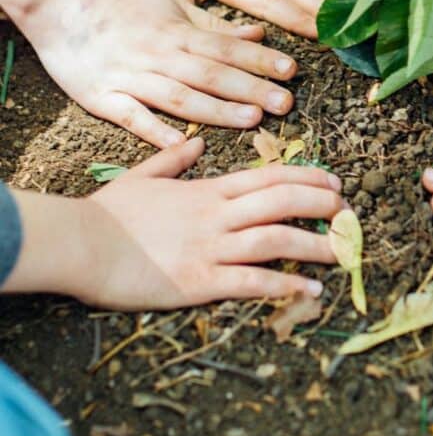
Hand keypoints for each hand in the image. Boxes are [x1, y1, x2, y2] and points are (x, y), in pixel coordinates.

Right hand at [5, 138, 343, 308]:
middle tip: (350, 214)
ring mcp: (211, 247)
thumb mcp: (145, 176)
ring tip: (343, 253)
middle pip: (283, 202)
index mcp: (208, 189)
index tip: (334, 182)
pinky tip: (309, 291)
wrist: (80, 244)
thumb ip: (174, 159)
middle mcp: (218, 214)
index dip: (308, 178)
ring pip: (277, 240)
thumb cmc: (109, 213)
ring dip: (316, 246)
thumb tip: (196, 144)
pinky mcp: (200, 282)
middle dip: (322, 206)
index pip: (270, 176)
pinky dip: (286, 285)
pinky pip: (253, 282)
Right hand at [18, 0, 299, 146]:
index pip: (226, 49)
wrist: (60, 1)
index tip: (292, 70)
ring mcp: (131, 76)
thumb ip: (213, 25)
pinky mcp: (103, 97)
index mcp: (178, 33)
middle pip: (212, 74)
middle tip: (287, 102)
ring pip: (180, 96)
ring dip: (217, 110)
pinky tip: (182, 144)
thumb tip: (256, 35)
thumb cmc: (121, 4)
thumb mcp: (171, 4)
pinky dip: (155, 130)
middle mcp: (159, 55)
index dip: (260, 60)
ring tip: (252, 119)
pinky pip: (132, 116)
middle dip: (251, 88)